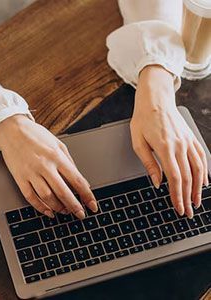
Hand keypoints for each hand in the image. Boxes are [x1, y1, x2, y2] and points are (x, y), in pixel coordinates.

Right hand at [0, 115, 96, 218]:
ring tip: (65, 212)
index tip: (92, 205)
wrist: (12, 130)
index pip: (76, 180)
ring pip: (47, 197)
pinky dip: (40, 207)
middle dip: (74, 206)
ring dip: (58, 208)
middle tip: (81, 214)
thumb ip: (70, 162)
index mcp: (57, 156)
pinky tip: (48, 211)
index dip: (86, 195)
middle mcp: (45, 165)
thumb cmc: (36, 135)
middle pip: (63, 192)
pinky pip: (30, 197)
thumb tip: (81, 180)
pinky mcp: (19, 178)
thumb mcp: (58, 144)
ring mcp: (31, 172)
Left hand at [130, 65, 208, 217]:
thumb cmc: (143, 120)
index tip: (178, 208)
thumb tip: (157, 182)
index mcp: (164, 148)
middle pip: (188, 178)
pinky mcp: (191, 138)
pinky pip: (202, 156)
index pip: (174, 178)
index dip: (177, 196)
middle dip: (188, 197)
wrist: (155, 100)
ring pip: (198, 169)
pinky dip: (205, 171)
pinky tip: (204, 181)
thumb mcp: (138, 142)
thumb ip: (148, 164)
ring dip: (198, 188)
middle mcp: (180, 146)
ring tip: (197, 202)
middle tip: (188, 211)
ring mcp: (188, 141)